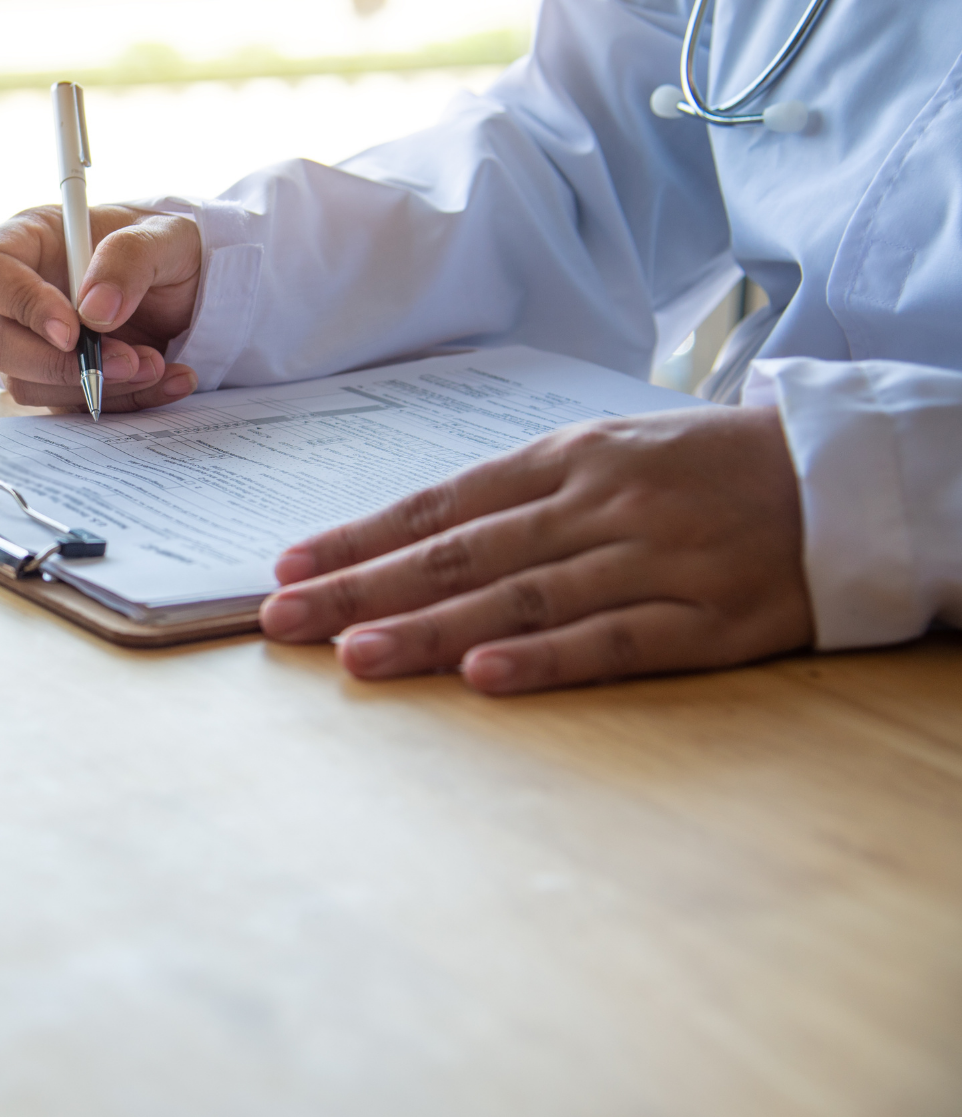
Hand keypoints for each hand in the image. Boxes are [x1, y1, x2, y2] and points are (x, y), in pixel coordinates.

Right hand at [0, 203, 202, 410]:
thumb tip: (94, 313)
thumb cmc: (168, 246)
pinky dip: (123, 402)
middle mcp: (18, 295)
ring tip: (156, 364)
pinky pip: (71, 406)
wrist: (194, 288)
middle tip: (127, 361)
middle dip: (60, 364)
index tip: (73, 330)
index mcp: (27, 241)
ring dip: (95, 386)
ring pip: (29, 385)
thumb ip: (130, 259)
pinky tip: (167, 378)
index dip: (20, 305)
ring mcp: (33, 343)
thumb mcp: (168, 235)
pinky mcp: (58, 380)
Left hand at [257, 405, 814, 693]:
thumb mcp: (611, 449)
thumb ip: (522, 491)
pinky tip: (481, 676)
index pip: (440, 503)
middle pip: (459, 552)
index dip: (361, 537)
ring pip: (519, 597)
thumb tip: (415, 530)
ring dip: (429, 628)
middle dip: (362, 587)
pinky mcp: (706, 619)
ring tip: (354, 655)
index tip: (288, 566)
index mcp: (567, 458)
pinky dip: (544, 659)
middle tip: (282, 620)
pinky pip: (613, 640)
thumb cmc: (706, 467)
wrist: (843, 476)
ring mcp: (651, 561)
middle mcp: (598, 504)